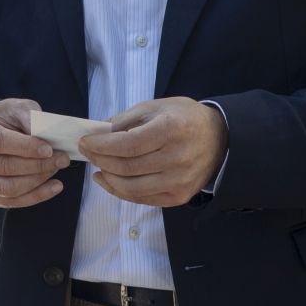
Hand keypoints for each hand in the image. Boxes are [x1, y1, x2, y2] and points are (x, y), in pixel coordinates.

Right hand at [0, 98, 67, 208]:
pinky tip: (55, 186)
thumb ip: (29, 117)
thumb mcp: (16, 107)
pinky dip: (35, 196)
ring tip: (57, 169)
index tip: (49, 149)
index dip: (24, 147)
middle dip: (37, 165)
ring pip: (7, 188)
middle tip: (62, 159)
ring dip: (37, 181)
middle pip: (3, 166)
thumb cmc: (4, 118)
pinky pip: (10, 201)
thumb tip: (45, 136)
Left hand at [80, 98, 226, 207]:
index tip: (85, 142)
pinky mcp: (179, 196)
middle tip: (88, 153)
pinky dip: (120, 191)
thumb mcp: (156, 106)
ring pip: (131, 187)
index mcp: (170, 130)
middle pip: (126, 167)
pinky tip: (109, 180)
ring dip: (107, 178)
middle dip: (100, 160)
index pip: (127, 144)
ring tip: (98, 167)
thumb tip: (97, 132)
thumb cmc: (184, 118)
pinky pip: (142, 199)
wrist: (220, 139)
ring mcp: (179, 181)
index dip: (101, 145)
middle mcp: (177, 158)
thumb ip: (126, 119)